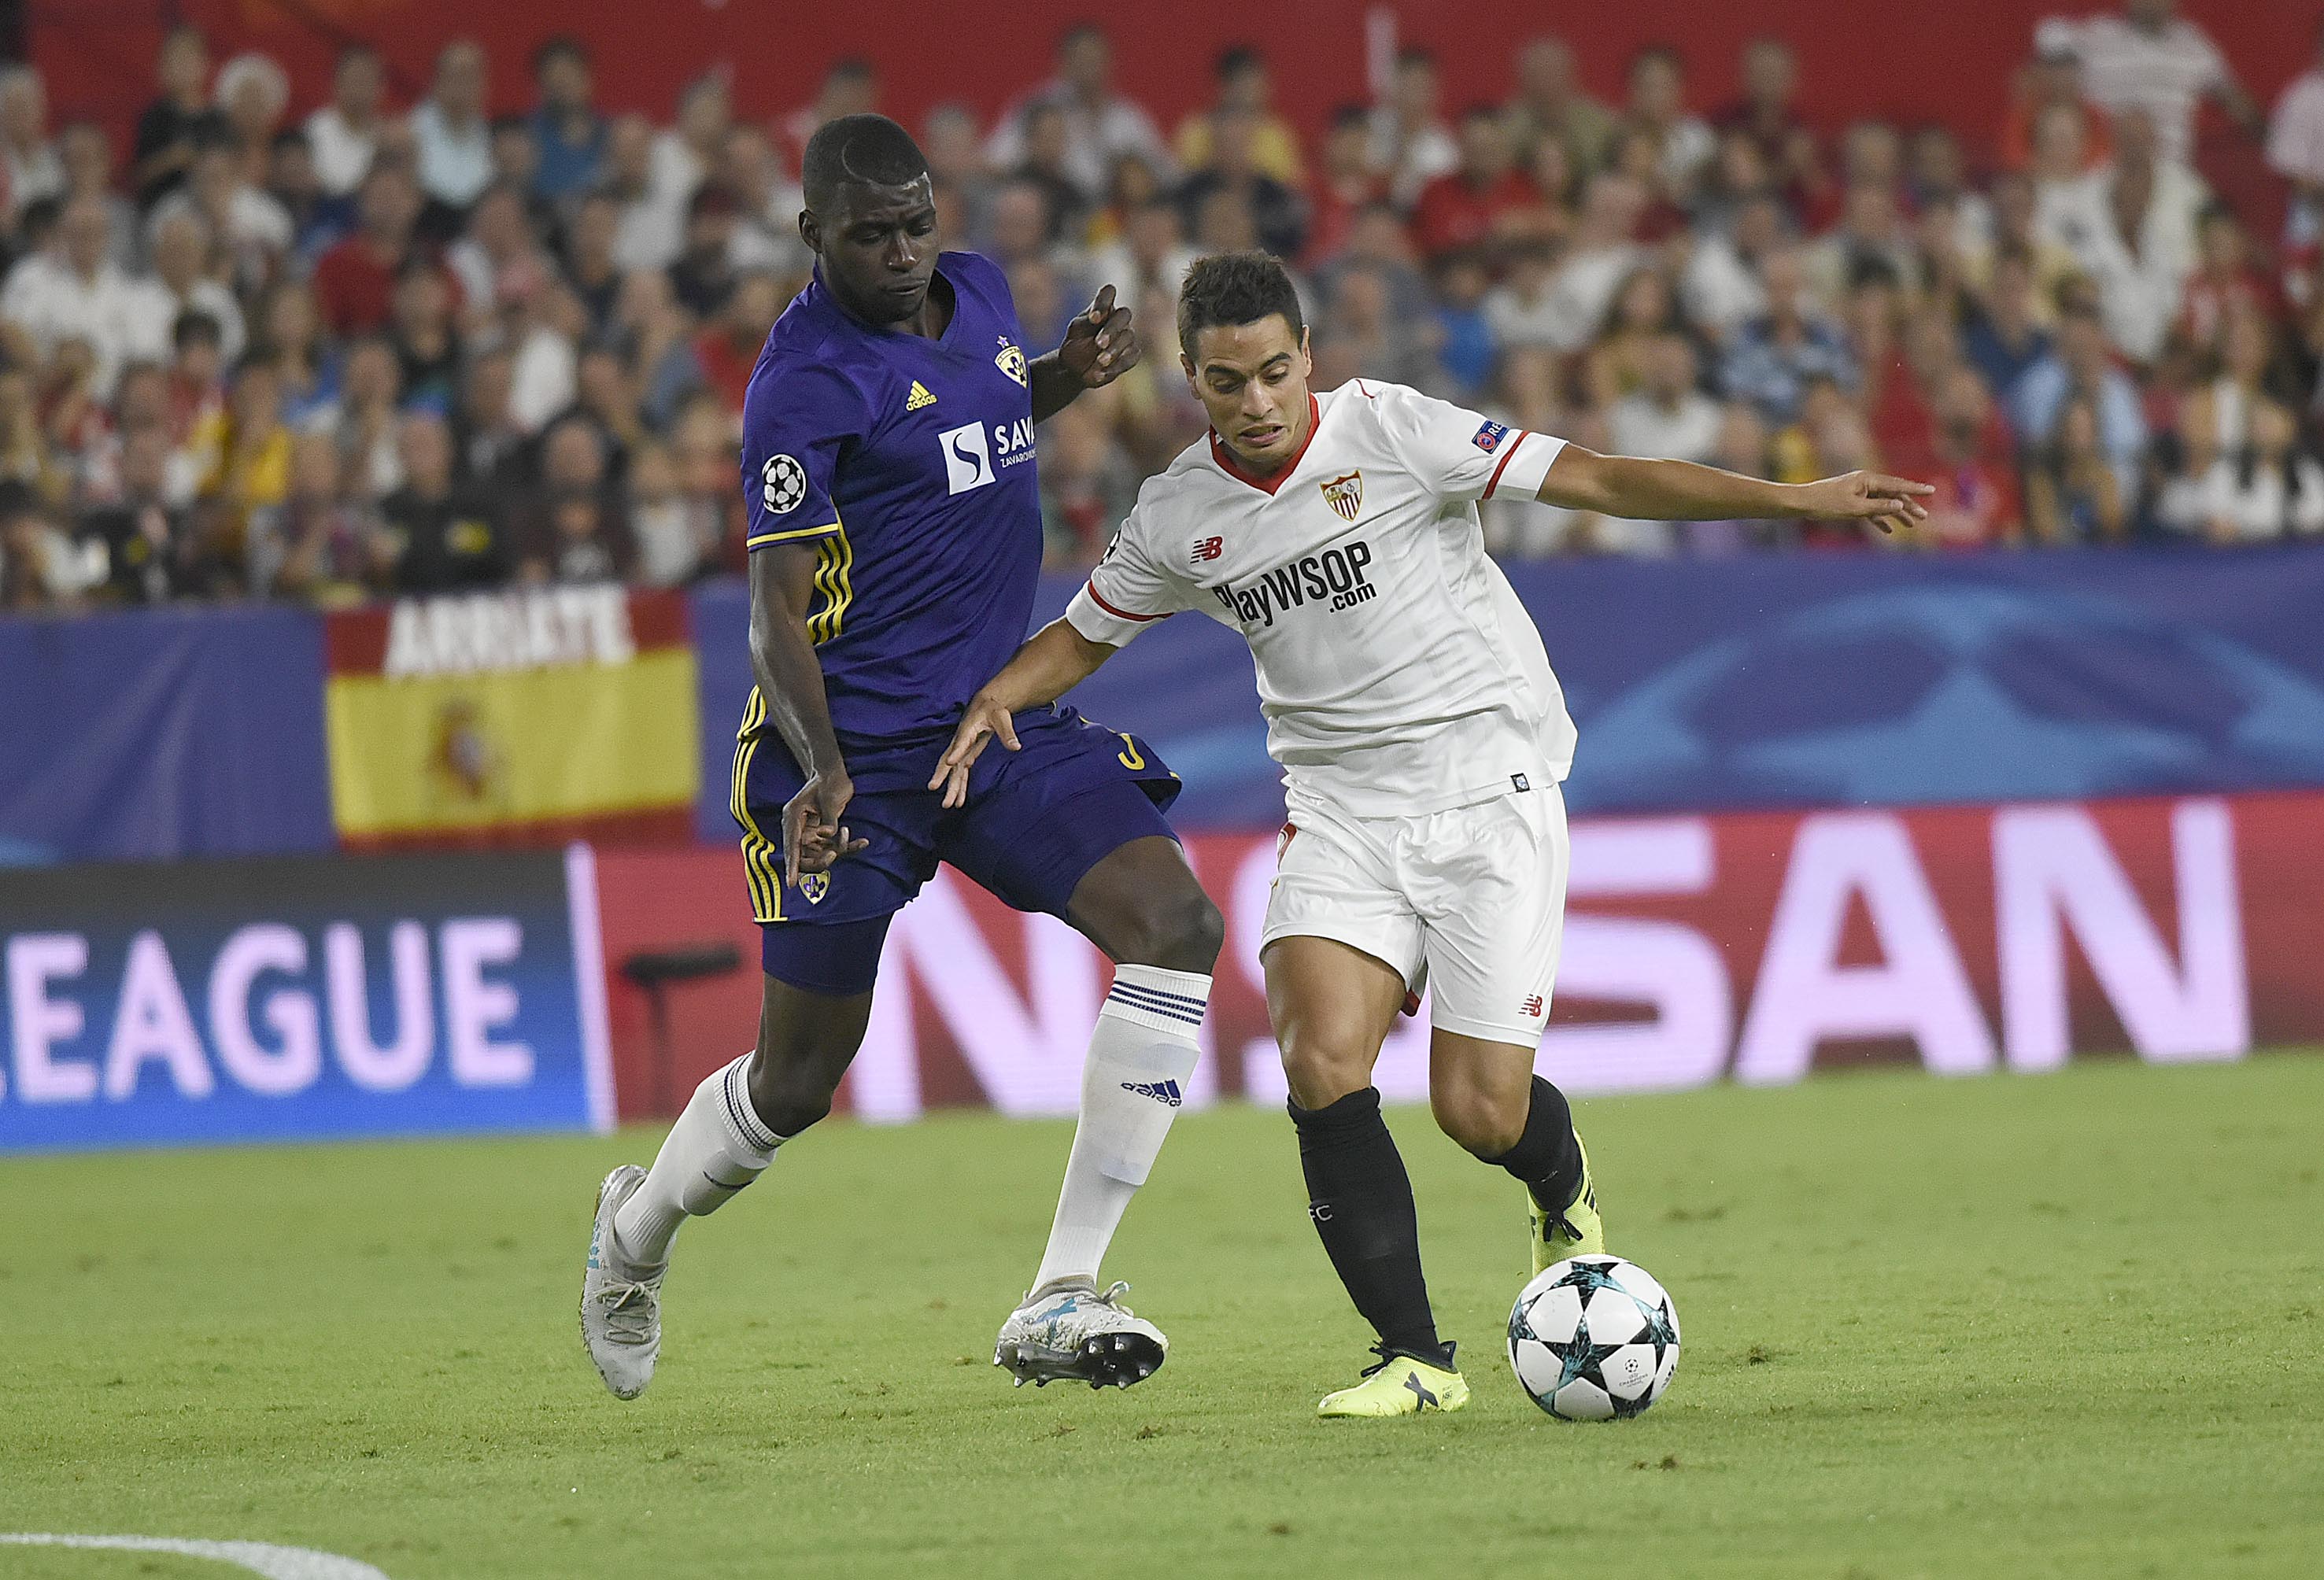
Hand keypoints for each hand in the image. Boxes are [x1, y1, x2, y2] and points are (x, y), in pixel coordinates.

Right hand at [781, 767, 868, 888]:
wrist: (834, 774)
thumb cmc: (829, 782)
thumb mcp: (830, 798)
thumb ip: (829, 818)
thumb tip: (827, 834)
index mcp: (793, 817)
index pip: (791, 846)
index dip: (791, 865)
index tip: (791, 882)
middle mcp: (799, 828)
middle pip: (804, 856)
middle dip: (820, 860)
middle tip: (835, 853)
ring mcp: (811, 833)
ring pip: (821, 854)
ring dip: (839, 850)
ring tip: (850, 834)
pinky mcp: (824, 834)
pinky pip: (835, 847)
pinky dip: (849, 846)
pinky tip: (862, 841)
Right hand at [926, 691, 1020, 808]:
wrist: (985, 704)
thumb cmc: (993, 709)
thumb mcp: (1002, 717)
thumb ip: (1007, 733)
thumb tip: (1016, 747)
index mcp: (967, 730)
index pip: (960, 743)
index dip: (956, 752)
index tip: (951, 762)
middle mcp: (961, 742)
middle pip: (949, 760)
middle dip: (942, 774)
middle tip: (934, 787)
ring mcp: (962, 750)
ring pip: (953, 771)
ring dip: (951, 787)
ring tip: (948, 805)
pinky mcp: (966, 755)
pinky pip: (961, 773)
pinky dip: (960, 786)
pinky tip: (959, 801)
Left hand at [1053, 284, 1140, 389]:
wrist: (1075, 368)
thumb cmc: (1075, 343)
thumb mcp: (1075, 331)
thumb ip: (1084, 322)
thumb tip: (1097, 320)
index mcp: (1103, 307)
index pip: (1108, 292)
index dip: (1103, 302)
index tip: (1093, 318)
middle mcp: (1118, 319)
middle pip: (1124, 314)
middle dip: (1112, 329)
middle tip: (1099, 343)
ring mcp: (1127, 336)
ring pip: (1128, 337)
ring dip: (1114, 349)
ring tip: (1100, 361)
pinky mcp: (1131, 355)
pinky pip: (1131, 358)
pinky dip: (1116, 366)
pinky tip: (1100, 373)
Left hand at [1792, 471, 1934, 535]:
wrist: (1803, 504)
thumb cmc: (1827, 504)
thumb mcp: (1856, 508)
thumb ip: (1879, 507)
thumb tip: (1901, 505)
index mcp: (1868, 479)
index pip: (1897, 485)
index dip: (1915, 489)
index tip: (1931, 491)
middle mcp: (1866, 483)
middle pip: (1892, 494)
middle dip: (1908, 506)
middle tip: (1923, 517)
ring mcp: (1859, 492)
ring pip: (1883, 503)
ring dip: (1896, 514)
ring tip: (1910, 525)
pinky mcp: (1852, 501)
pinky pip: (1871, 510)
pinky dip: (1879, 519)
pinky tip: (1888, 531)